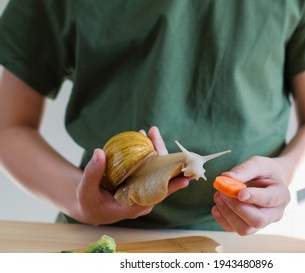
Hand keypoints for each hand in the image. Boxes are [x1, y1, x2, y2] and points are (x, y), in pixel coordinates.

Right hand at [74, 126, 189, 224]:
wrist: (91, 206)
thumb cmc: (89, 202)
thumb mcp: (86, 190)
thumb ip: (92, 173)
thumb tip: (99, 152)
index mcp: (133, 206)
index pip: (157, 196)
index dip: (172, 187)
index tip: (186, 179)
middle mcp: (143, 198)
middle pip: (161, 179)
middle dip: (165, 160)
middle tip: (164, 140)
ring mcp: (143, 189)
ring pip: (157, 171)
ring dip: (157, 151)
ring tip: (152, 132)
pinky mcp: (141, 181)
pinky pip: (150, 167)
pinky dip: (150, 153)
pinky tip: (146, 137)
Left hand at [212, 156, 290, 235]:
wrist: (269, 181)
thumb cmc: (265, 172)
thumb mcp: (258, 163)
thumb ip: (244, 169)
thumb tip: (226, 177)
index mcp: (281, 195)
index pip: (269, 200)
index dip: (253, 197)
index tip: (239, 192)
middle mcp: (274, 213)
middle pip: (257, 220)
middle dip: (237, 208)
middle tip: (223, 193)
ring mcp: (261, 223)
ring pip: (244, 229)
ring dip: (227, 213)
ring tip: (219, 195)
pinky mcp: (248, 226)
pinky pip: (233, 229)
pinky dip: (222, 219)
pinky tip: (217, 206)